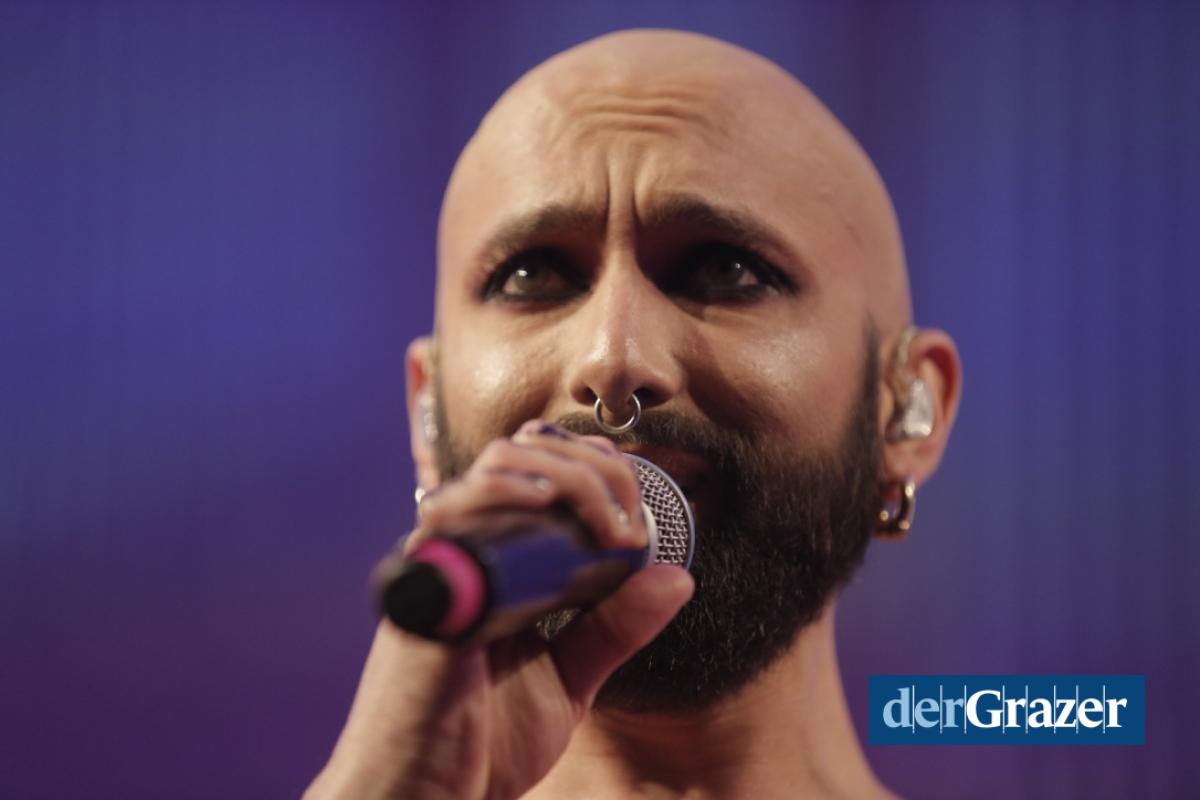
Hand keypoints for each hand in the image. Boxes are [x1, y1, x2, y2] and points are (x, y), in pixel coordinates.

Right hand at [304, 421, 694, 799]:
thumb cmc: (480, 743)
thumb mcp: (569, 679)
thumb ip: (614, 627)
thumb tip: (675, 576)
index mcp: (497, 564)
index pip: (540, 471)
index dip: (595, 465)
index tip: (637, 507)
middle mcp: (466, 552)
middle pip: (523, 454)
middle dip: (593, 468)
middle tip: (629, 522)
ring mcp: (443, 565)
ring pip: (497, 467)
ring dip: (566, 476)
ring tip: (607, 521)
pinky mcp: (425, 590)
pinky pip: (455, 514)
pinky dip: (503, 493)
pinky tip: (543, 501)